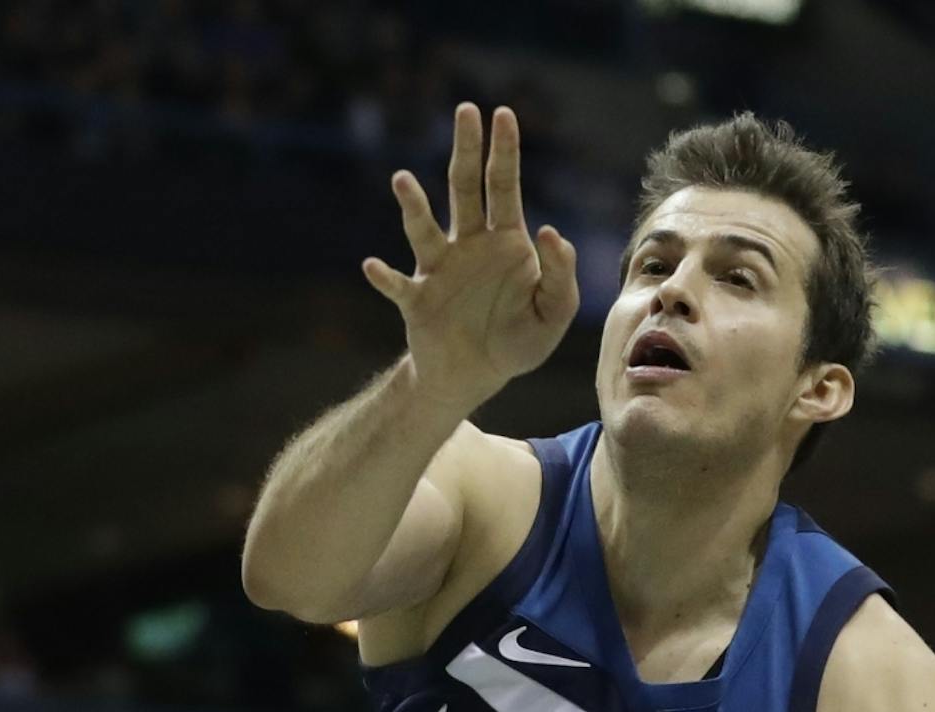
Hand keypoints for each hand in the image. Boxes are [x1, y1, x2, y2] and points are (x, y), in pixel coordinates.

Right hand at [365, 102, 578, 413]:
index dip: (504, 150)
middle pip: (464, 188)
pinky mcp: (417, 301)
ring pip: (424, 229)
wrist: (474, 377)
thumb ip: (561, 274)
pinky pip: (398, 286)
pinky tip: (373, 266)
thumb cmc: (517, 341)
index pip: (503, 185)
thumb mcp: (554, 313)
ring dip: (414, 206)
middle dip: (466, 149)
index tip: (502, 113)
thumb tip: (551, 230)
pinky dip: (385, 278)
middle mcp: (468, 244)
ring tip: (402, 180)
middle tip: (465, 110)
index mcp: (504, 241)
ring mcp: (438, 270)